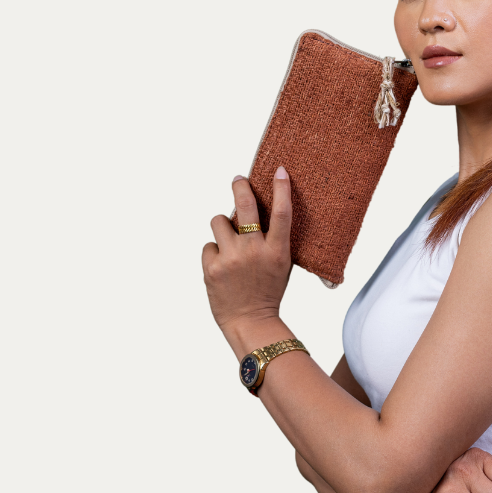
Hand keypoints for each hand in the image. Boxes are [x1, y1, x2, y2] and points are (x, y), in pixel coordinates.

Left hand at [202, 170, 292, 346]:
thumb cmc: (267, 292)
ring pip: (219, 221)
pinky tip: (222, 267)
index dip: (281, 188)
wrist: (249, 321)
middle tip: (238, 180)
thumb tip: (258, 213)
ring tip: (229, 242)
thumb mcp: (281, 265)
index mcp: (277, 251)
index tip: (280, 171)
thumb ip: (273, 241)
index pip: (282, 213)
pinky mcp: (211, 267)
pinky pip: (209, 245)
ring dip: (223, 227)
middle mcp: (254, 251)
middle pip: (246, 206)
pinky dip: (214, 252)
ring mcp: (231, 258)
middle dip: (240, 187)